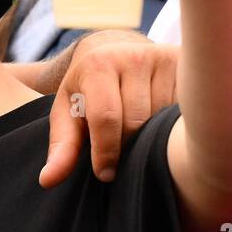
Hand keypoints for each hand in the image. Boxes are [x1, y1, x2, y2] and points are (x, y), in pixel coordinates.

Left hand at [41, 30, 178, 186]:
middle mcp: (132, 56)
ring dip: (152, 139)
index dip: (107, 152)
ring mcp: (162, 58)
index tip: (105, 174)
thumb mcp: (68, 113)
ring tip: (141, 141)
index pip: (106, 117)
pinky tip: (162, 128)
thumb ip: (61, 147)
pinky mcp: (184, 64)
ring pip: (163, 119)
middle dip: (129, 147)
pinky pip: (183, 110)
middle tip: (123, 157)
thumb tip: (48, 181)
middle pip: (137, 122)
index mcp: (97, 65)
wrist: (112, 51)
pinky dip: (173, 127)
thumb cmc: (86, 91)